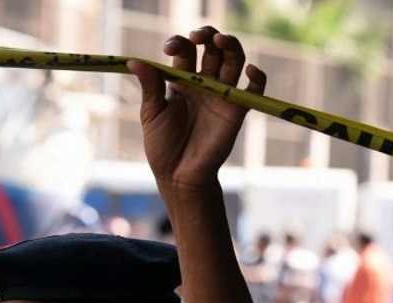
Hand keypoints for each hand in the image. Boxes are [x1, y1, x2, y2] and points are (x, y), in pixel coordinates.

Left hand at [127, 27, 266, 190]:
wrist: (178, 176)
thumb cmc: (162, 146)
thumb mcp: (152, 113)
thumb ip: (149, 86)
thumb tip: (134, 61)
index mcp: (182, 79)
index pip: (186, 50)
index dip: (180, 42)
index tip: (170, 49)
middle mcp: (204, 82)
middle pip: (213, 48)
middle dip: (208, 35)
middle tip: (199, 36)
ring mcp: (222, 95)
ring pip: (234, 60)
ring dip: (231, 46)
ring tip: (221, 41)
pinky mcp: (237, 111)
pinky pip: (255, 89)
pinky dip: (258, 76)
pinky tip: (249, 71)